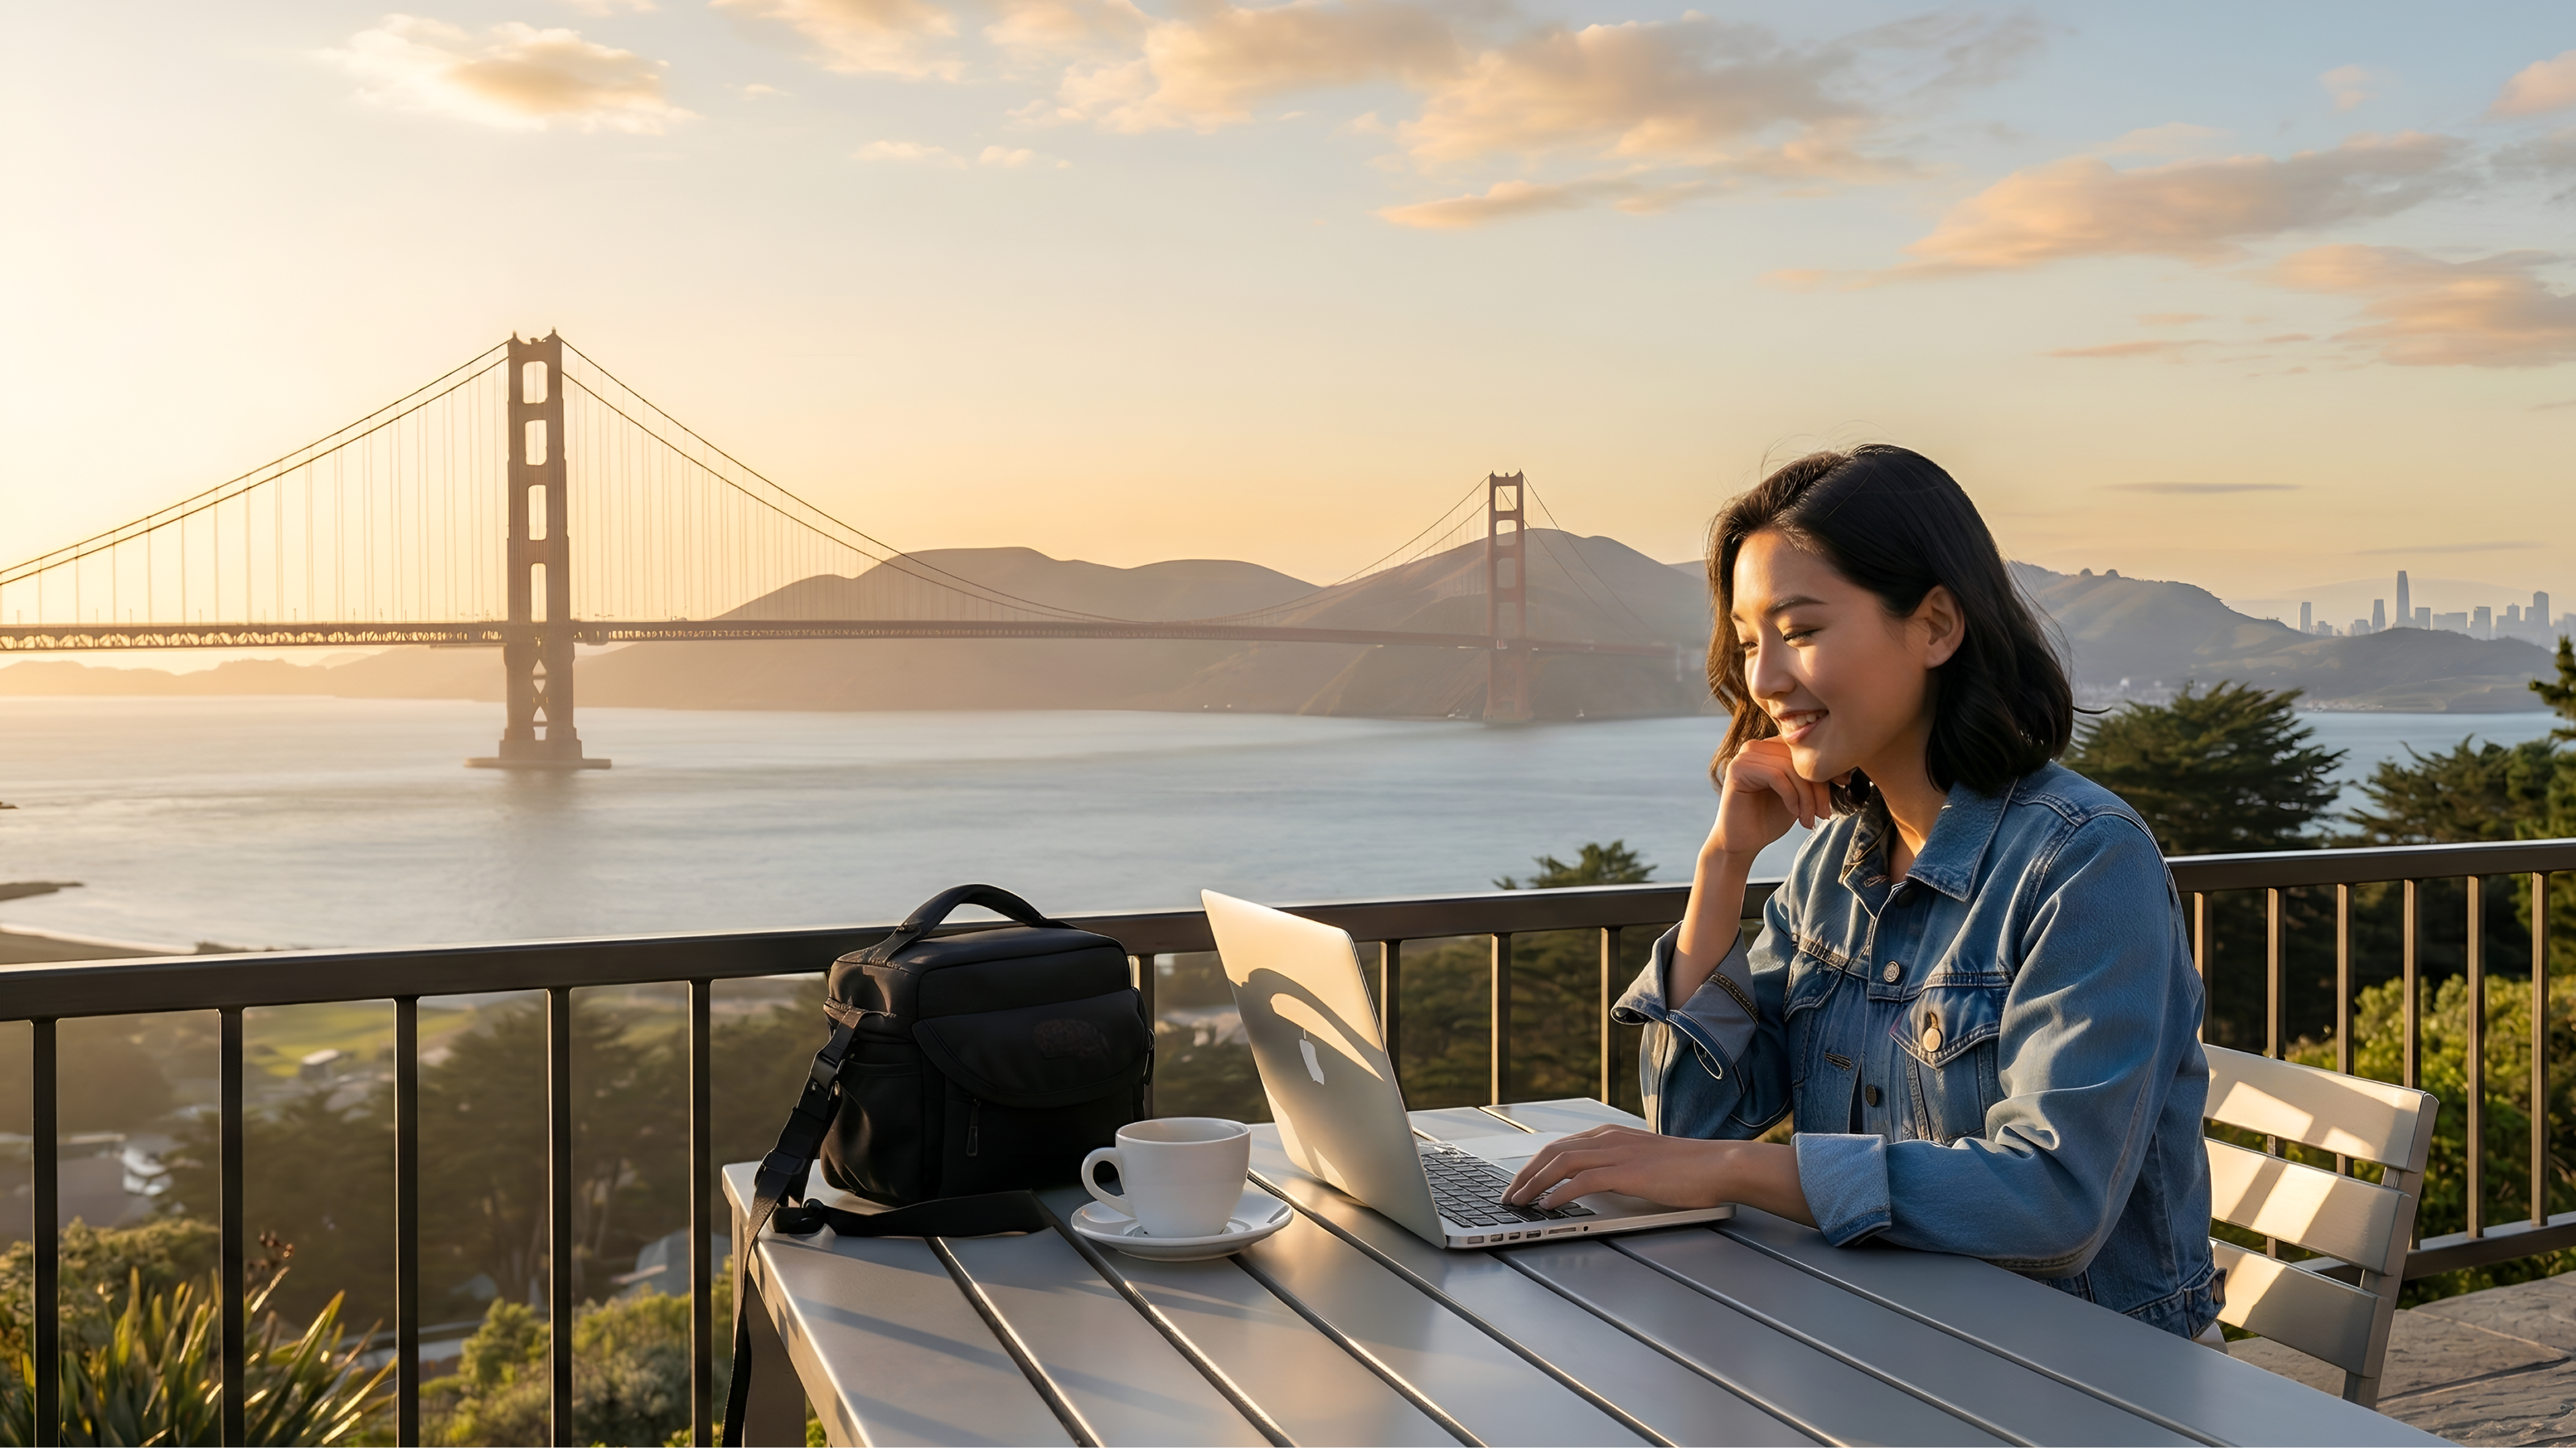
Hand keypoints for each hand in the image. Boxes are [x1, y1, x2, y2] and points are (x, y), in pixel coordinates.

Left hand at [1502, 1125, 1732, 1209]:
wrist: (1718, 1165)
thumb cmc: (1685, 1168)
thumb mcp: (1641, 1160)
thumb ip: (1615, 1165)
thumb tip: (1590, 1183)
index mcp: (1609, 1134)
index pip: (1559, 1146)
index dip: (1533, 1165)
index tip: (1518, 1183)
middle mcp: (1608, 1138)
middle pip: (1552, 1152)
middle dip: (1524, 1175)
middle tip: (1507, 1196)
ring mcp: (1617, 1153)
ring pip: (1561, 1163)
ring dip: (1533, 1184)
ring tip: (1518, 1202)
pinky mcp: (1628, 1172)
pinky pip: (1583, 1181)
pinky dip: (1560, 1193)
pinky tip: (1548, 1206)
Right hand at [1706, 737, 1833, 865]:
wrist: (1743, 843)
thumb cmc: (1770, 819)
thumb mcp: (1799, 794)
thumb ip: (1811, 776)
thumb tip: (1842, 766)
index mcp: (1771, 747)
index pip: (1806, 748)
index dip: (1827, 765)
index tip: (1844, 784)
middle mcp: (1757, 746)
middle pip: (1799, 757)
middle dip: (1818, 787)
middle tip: (1824, 813)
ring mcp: (1745, 755)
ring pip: (1790, 767)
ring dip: (1806, 797)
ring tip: (1809, 819)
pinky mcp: (1738, 769)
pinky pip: (1776, 776)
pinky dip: (1791, 797)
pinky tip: (1794, 814)